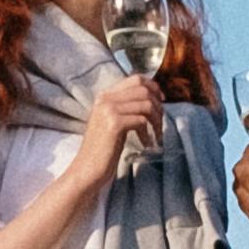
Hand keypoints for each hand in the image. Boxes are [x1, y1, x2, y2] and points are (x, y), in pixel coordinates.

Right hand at [69, 71, 166, 192]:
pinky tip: (146, 144)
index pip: (135, 79)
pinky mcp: (114, 124)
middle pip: (143, 89)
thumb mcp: (112, 121)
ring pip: (146, 104)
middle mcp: (105, 98)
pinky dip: (149, 133)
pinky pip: (142, 120)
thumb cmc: (103, 148)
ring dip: (156, 120)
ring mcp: (109, 110)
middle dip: (157, 105)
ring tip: (156, 134)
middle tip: (160, 122)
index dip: (153, 87)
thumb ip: (125, 108)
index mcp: (104, 95)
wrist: (87, 169)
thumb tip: (152, 99)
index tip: (161, 100)